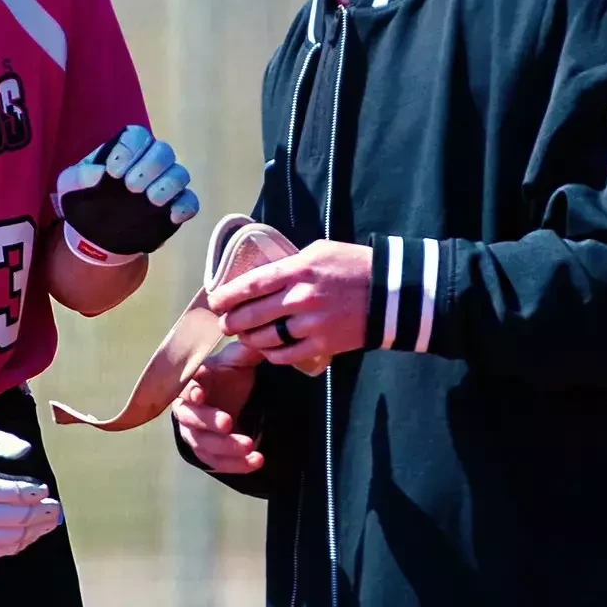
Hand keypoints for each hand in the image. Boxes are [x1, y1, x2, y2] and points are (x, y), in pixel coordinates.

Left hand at [54, 125, 199, 264]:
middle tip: (132, 186)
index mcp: (126, 150)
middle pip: (163, 151)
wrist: (95, 236)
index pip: (137, 136)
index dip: (129, 149)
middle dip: (150, 165)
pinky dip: (185, 206)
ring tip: (151, 200)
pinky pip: (190, 202)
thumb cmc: (84, 201)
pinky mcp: (175, 208)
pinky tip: (172, 215)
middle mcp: (150, 162)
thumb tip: (98, 174)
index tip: (113, 171)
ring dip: (168, 184)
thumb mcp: (69, 187)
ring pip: (180, 174)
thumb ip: (78, 176)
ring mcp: (165, 185)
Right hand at [172, 340, 266, 473]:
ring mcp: (194, 432)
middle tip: (228, 422)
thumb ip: (245, 352)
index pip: (185, 385)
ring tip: (250, 447)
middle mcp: (186, 408)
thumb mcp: (237, 361)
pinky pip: (216, 462)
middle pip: (190, 417)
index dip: (191, 389)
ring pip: (202, 443)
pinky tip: (256, 461)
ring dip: (225, 447)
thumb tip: (258, 339)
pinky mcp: (205, 452)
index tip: (200, 393)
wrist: (228, 398)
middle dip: (207, 420)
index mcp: (193, 382)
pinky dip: (235, 464)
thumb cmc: (228, 375)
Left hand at [208, 239, 373, 370]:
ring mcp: (312, 324)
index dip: (228, 295)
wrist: (391, 292)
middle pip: (253, 315)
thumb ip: (290, 265)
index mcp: (298, 270)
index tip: (215, 301)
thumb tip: (263, 277)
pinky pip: (287, 354)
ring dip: (249, 339)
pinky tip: (268, 350)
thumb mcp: (319, 251)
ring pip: (267, 337)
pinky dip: (272, 354)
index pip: (252, 284)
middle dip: (232, 322)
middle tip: (224, 324)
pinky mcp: (324, 344)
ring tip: (244, 336)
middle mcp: (301, 297)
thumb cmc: (354, 265)